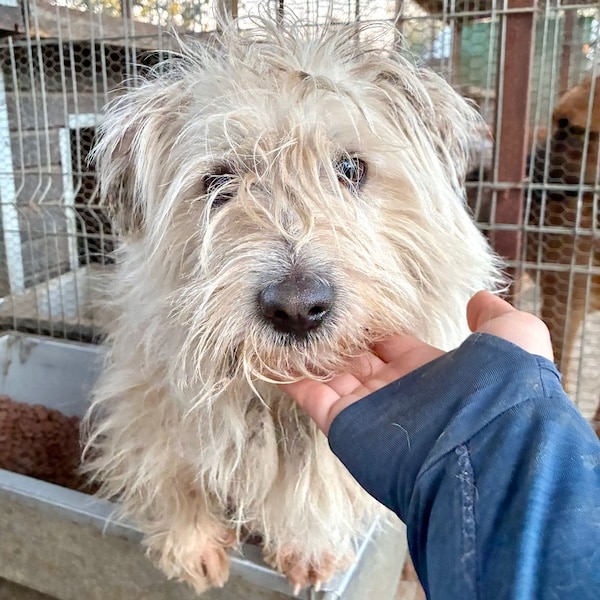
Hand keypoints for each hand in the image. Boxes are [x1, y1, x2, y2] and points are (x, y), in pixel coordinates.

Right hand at [281, 291, 552, 434]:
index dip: (373, 326)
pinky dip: (291, 380)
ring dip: (309, 355)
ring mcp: (366, 408)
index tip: (353, 305)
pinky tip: (273, 359)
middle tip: (313, 313)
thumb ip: (495, 316)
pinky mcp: (343, 424)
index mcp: (426, 371)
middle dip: (337, 338)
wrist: (483, 447)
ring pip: (328, 376)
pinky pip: (310, 398)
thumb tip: (479, 298)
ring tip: (284, 328)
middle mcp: (394, 390)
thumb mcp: (514, 338)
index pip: (390, 344)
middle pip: (355, 359)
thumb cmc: (499, 392)